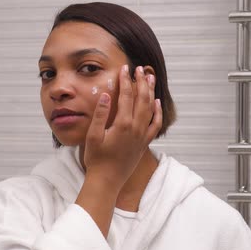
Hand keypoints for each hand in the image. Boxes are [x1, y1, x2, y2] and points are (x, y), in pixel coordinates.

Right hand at [83, 64, 162, 189]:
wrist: (107, 181)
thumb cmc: (96, 159)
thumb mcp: (92, 136)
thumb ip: (100, 115)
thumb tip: (106, 95)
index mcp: (123, 124)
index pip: (126, 96)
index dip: (126, 80)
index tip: (124, 68)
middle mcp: (136, 128)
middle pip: (142, 99)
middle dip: (141, 82)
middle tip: (139, 69)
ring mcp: (142, 136)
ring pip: (150, 109)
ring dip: (150, 92)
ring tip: (150, 78)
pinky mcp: (144, 143)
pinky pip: (155, 124)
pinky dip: (158, 112)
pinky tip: (157, 102)